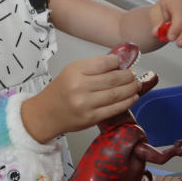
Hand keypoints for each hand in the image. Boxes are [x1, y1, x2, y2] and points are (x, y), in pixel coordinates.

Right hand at [23, 53, 139, 139]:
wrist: (46, 114)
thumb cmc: (60, 92)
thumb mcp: (71, 72)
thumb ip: (93, 68)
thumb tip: (118, 64)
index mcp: (74, 72)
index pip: (103, 63)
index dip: (118, 62)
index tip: (123, 62)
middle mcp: (80, 87)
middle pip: (113, 79)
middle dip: (128, 76)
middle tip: (133, 74)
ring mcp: (86, 104)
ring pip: (116, 94)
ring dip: (131, 88)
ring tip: (136, 84)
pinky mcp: (91, 118)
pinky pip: (114, 109)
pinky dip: (127, 102)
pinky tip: (133, 97)